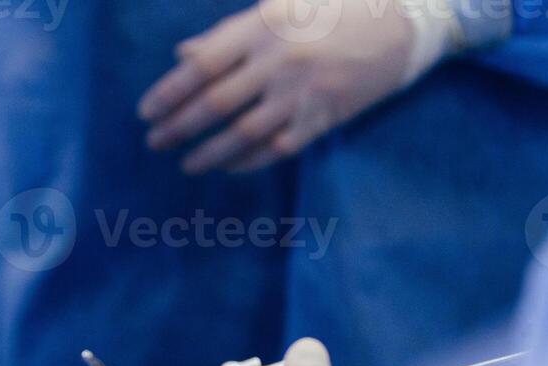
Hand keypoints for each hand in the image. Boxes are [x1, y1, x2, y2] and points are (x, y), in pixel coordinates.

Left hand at [139, 0, 454, 174]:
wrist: (402, 24)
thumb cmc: (333, 9)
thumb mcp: (279, 7)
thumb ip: (228, 35)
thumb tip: (184, 57)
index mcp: (262, 28)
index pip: (201, 66)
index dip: (168, 92)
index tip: (145, 112)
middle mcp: (278, 63)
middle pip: (214, 105)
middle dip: (178, 127)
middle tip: (154, 141)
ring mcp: (300, 95)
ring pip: (241, 134)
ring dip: (207, 153)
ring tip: (184, 163)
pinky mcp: (321, 119)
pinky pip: (274, 149)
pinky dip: (246, 161)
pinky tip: (226, 167)